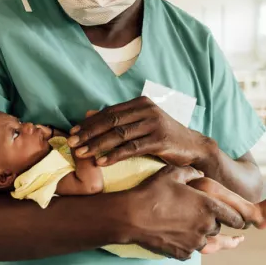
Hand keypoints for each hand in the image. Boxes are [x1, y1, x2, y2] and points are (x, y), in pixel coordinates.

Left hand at [68, 97, 212, 166]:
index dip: (89, 122)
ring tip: (81, 154)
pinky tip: (102, 162)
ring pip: (119, 134)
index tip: (72, 132)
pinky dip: (114, 155)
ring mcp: (154, 124)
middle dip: (89, 133)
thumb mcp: (142, 123)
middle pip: (111, 121)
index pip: (109, 111)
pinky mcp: (160, 140)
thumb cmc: (164, 136)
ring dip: (97, 145)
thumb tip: (88, 114)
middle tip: (71, 143)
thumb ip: (119, 118)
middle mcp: (147, 110)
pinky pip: (132, 148)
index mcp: (140, 103)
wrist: (194, 147)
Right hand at [119, 166, 245, 260]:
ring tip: (181, 223)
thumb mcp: (172, 174)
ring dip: (198, 232)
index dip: (237, 218)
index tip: (237, 219)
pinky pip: (190, 249)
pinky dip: (185, 242)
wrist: (131, 216)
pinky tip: (174, 233)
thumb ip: (192, 172)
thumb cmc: (152, 192)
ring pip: (204, 239)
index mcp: (208, 206)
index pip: (235, 217)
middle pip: (217, 227)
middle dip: (211, 221)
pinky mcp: (182, 253)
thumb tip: (200, 174)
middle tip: (195, 213)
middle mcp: (205, 226)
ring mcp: (194, 242)